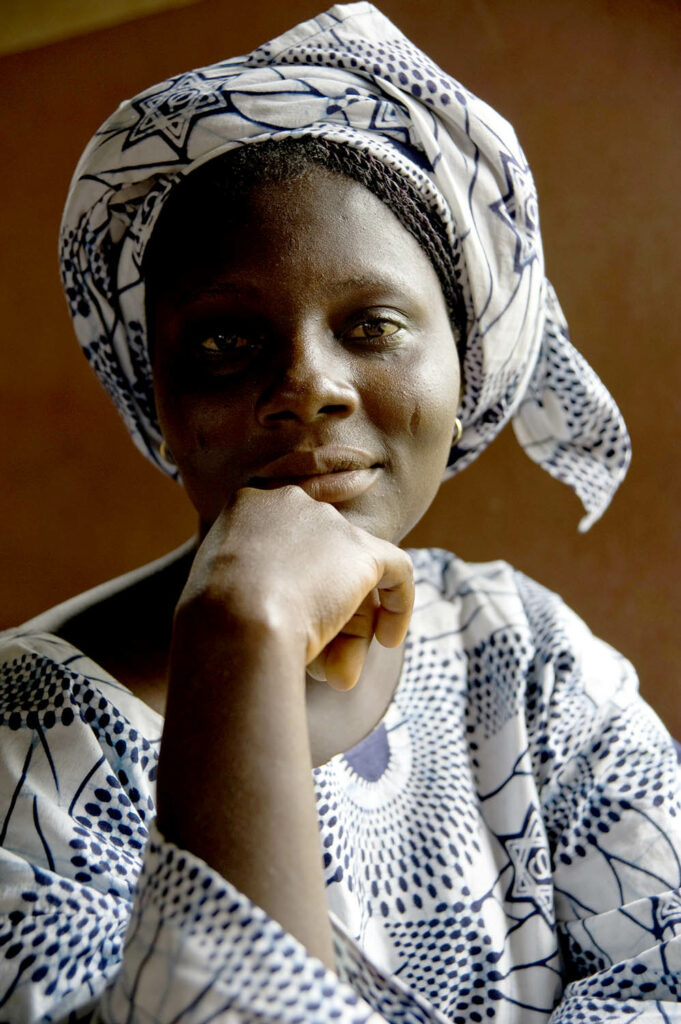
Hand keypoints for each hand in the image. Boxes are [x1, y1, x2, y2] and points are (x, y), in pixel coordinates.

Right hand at [177, 485, 413, 689]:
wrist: (237, 622)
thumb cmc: (213, 622)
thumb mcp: (214, 589)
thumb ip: (244, 582)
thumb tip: (275, 607)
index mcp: (249, 504)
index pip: (286, 538)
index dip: (293, 579)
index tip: (290, 613)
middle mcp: (291, 502)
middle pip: (321, 557)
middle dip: (321, 608)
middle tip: (317, 660)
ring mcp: (328, 523)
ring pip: (351, 573)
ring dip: (349, 625)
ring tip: (338, 673)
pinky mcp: (362, 550)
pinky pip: (397, 569)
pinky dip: (399, 604)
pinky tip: (389, 639)